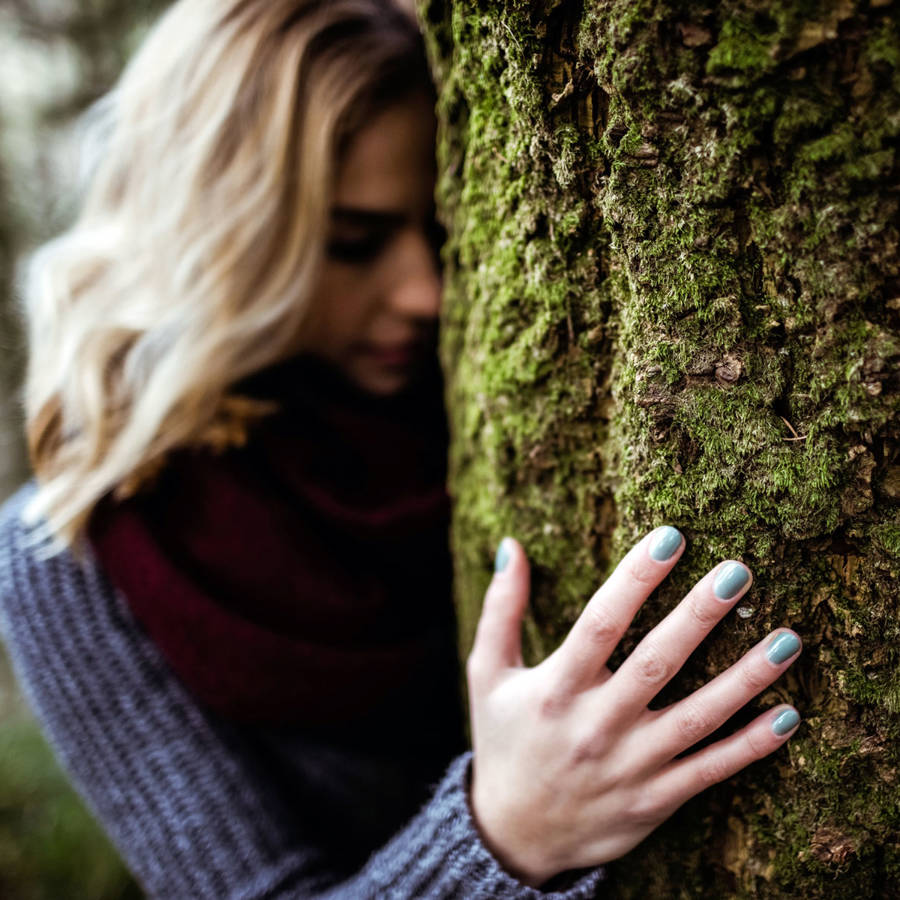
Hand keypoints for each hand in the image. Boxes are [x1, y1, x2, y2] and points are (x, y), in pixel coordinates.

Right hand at [466, 527, 800, 886]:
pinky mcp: (656, 799)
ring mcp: (631, 766)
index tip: (670, 539)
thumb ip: (501, 609)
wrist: (514, 832)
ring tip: (787, 639)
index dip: (634, 579)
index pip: (599, 624)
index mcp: (556, 689)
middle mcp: (597, 725)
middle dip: (698, 616)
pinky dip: (751, 747)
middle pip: (655, 662)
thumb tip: (510, 546)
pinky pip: (710, 771)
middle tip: (738, 574)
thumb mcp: (488, 673)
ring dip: (745, 679)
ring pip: (698, 718)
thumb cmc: (503, 738)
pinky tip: (787, 715)